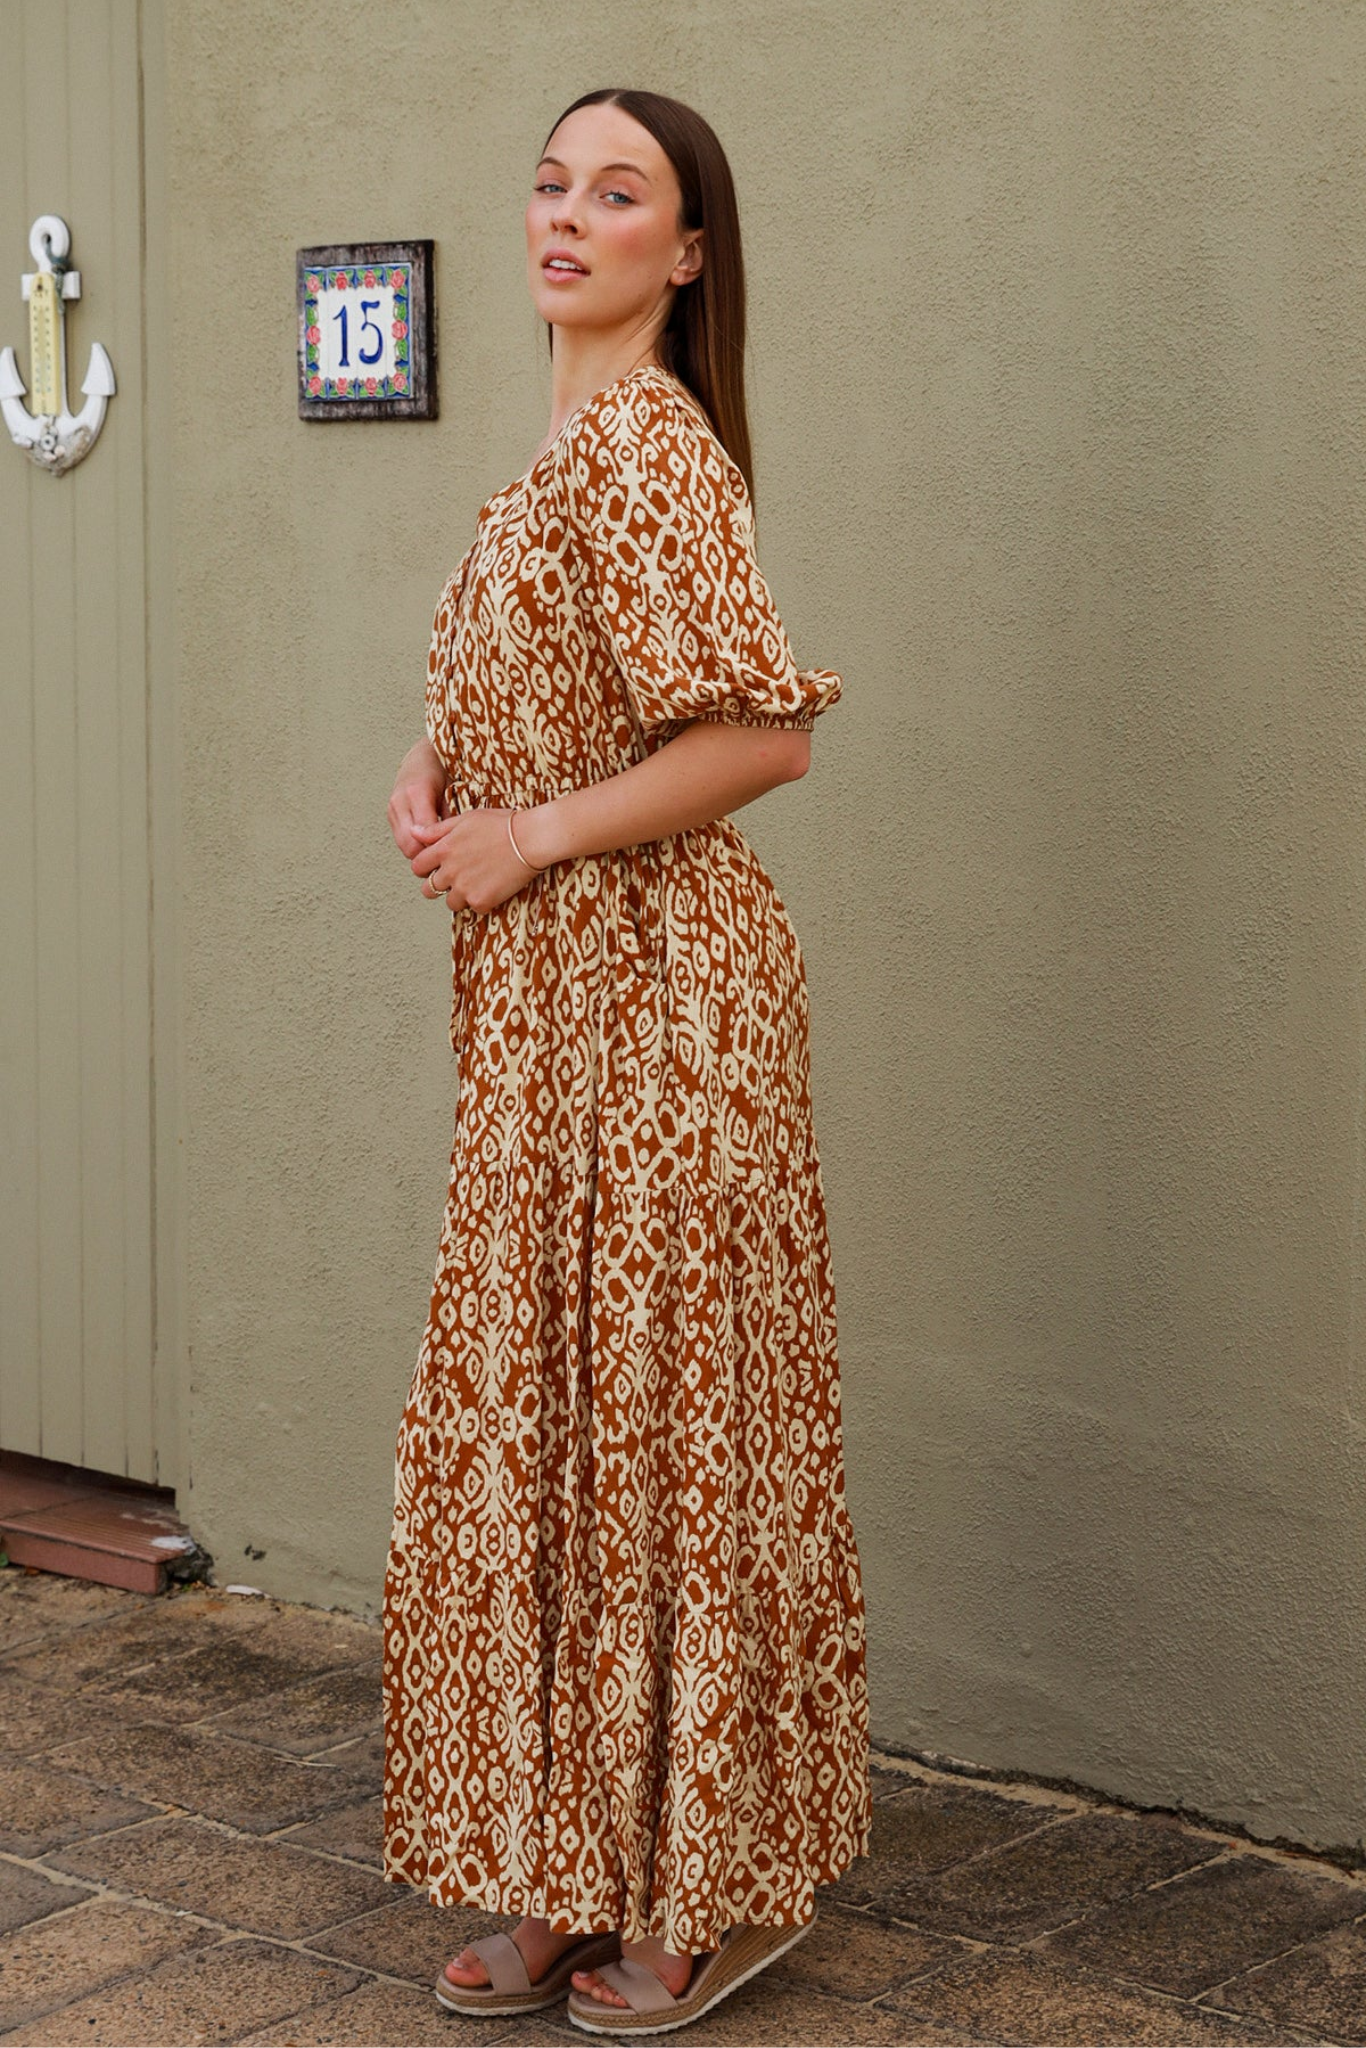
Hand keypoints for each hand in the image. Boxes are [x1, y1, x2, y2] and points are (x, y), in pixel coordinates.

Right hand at [388, 740, 446, 858]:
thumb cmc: (444, 769)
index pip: (424, 835)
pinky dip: (415, 846)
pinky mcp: (391, 815)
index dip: (438, 849)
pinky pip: (401, 840)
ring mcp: (393, 809)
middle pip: (409, 845)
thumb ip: (453, 816)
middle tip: (448, 861)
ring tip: (440, 853)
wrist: (424, 757)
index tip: (454, 855)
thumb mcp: (455, 790)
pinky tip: (431, 844)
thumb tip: (458, 843)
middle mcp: (400, 802)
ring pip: (403, 846)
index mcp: (417, 793)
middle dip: (428, 856)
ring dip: (421, 853)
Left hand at [411, 807, 543, 912]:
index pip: (418, 867)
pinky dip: (481, 901)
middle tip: (455, 878)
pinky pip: (473, 909)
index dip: (426, 868)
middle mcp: (450, 871)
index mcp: (444, 849)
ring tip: (477, 882)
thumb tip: (414, 832)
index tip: (437, 867)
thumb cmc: (502, 824)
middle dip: (438, 885)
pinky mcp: (482, 901)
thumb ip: (437, 829)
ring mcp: (465, 888)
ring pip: (450, 902)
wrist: (530, 839)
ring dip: (459, 896)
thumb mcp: (466, 818)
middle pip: (429, 889)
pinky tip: (492, 887)